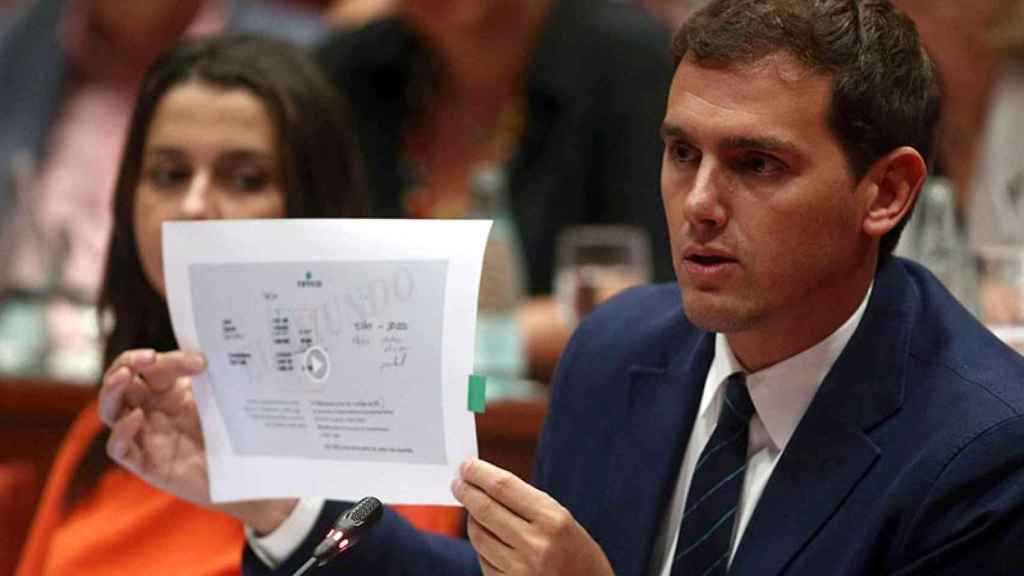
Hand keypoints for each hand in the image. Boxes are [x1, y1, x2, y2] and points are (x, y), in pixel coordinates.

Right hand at [99, 349, 295, 533]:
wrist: (243, 475)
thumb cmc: (232, 435)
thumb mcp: (221, 401)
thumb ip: (211, 377)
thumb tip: (211, 345)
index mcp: (167, 392)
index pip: (154, 367)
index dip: (171, 359)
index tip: (201, 361)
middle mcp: (150, 410)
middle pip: (122, 382)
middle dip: (129, 363)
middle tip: (147, 357)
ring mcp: (144, 436)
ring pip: (111, 410)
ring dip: (112, 390)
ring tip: (125, 376)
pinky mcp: (145, 464)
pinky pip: (119, 448)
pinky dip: (122, 432)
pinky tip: (136, 418)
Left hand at [452, 459, 613, 575]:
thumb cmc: (579, 556)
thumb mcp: (563, 520)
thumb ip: (527, 503)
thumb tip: (486, 484)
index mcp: (552, 520)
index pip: (503, 487)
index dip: (479, 473)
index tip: (466, 466)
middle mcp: (535, 545)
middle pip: (485, 509)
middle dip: (466, 492)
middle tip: (458, 483)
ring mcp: (520, 570)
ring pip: (478, 535)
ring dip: (472, 519)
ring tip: (474, 511)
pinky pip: (483, 559)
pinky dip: (482, 546)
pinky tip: (488, 538)